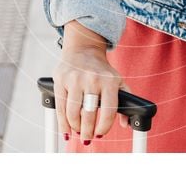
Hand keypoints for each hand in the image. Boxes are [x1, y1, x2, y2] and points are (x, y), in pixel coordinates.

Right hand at [52, 20, 132, 145]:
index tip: (100, 133)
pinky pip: (60, 107)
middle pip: (89, 114)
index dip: (104, 127)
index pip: (109, 111)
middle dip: (87, 131)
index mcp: (109, 80)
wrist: (83, 48)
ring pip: (73, 113)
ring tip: (78, 131)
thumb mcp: (117, 81)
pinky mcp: (60, 79)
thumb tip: (126, 124)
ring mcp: (75, 79)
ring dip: (75, 127)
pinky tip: (66, 130)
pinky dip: (62, 123)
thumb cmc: (102, 70)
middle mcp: (92, 79)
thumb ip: (125, 101)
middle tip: (87, 137)